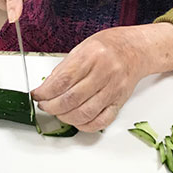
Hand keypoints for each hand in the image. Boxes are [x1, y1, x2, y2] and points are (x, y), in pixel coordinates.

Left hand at [31, 23, 172, 131]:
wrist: (135, 49)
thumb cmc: (108, 46)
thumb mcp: (82, 48)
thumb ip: (65, 68)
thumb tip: (47, 88)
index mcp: (92, 55)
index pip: (63, 80)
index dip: (46, 92)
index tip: (37, 96)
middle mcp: (104, 72)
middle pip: (72, 99)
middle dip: (52, 107)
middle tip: (45, 106)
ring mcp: (113, 89)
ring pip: (85, 113)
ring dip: (66, 117)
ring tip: (58, 112)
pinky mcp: (120, 101)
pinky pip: (102, 121)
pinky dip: (85, 125)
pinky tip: (76, 120)